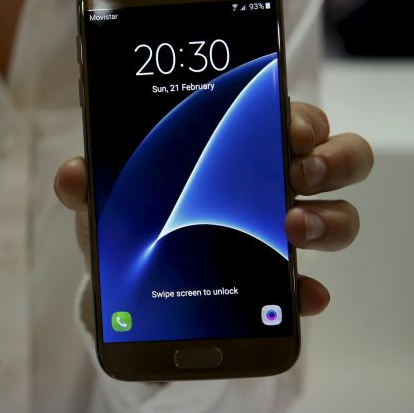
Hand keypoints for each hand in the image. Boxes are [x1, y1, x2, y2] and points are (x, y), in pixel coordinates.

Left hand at [54, 101, 373, 316]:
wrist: (130, 288)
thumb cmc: (130, 222)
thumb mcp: (108, 200)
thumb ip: (91, 186)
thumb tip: (72, 175)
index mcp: (239, 147)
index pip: (287, 115)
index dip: (301, 115)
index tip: (289, 125)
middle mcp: (274, 183)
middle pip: (337, 156)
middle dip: (331, 158)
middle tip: (299, 171)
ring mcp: (284, 231)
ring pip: (341, 213)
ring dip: (330, 218)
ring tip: (292, 229)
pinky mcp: (280, 284)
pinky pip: (311, 285)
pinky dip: (309, 291)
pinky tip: (301, 297)